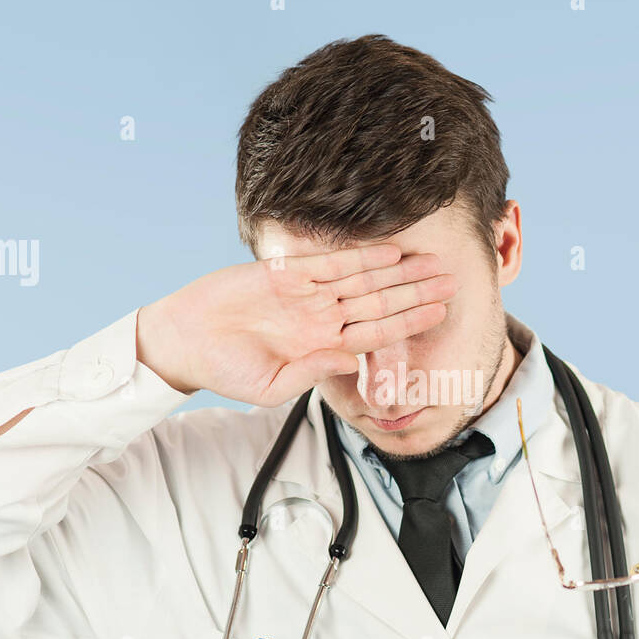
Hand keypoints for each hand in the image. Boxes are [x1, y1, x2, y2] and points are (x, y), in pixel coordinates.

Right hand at [135, 245, 455, 404]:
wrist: (186, 341)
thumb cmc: (227, 371)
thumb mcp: (272, 387)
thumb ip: (314, 371)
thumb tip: (352, 356)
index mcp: (323, 348)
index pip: (379, 333)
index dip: (411, 322)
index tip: (441, 312)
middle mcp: (322, 318)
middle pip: (381, 302)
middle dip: (417, 291)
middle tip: (452, 279)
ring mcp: (307, 294)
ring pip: (363, 279)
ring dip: (398, 272)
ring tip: (431, 262)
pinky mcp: (286, 273)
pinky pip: (329, 262)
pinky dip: (359, 256)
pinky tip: (388, 252)